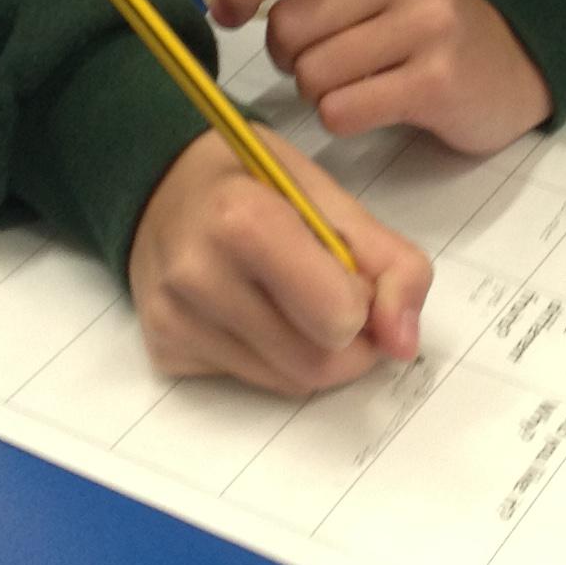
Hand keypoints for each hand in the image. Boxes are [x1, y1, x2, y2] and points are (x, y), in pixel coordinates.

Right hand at [128, 127, 432, 395]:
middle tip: (334, 296)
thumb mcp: (331, 196)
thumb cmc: (254, 181)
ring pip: (288, 383)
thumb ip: (390, 263)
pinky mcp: (163, 351)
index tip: (347, 273)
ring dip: (312, 352)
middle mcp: (198, 275)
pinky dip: (269, 357)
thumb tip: (404, 344)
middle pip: (317, 363)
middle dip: (347, 341)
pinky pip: (248, 383)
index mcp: (244, 221)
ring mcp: (173, 319)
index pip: (338, 317)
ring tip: (292, 299)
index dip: (361, 302)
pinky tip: (251, 310)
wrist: (160, 182)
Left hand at [211, 0, 549, 153]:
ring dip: (317, 89)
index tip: (225, 11)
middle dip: (288, 52)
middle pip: (292, 22)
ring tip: (353, 79)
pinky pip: (343, 110)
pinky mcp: (437, 82)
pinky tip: (372, 103)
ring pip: (313, 73)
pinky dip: (342, 116)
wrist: (508, 66)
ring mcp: (429, 24)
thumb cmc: (417, 17)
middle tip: (319, 55)